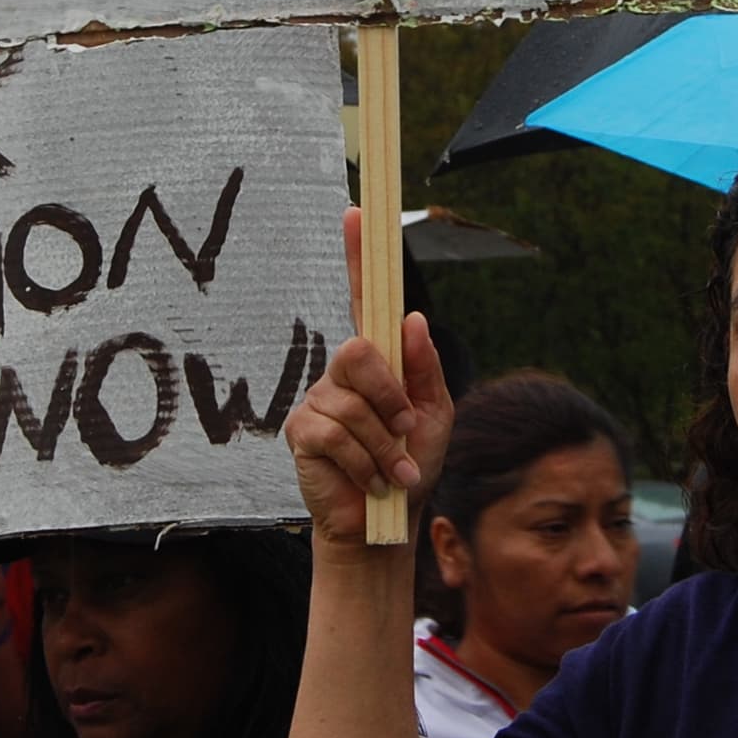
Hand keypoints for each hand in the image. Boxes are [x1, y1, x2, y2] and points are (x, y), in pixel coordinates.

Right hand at [286, 212, 450, 551]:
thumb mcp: (435, 416)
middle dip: (390, 396)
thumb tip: (410, 319)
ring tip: (395, 471)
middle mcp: (342, 374)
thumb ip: (424, 370)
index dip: (359, 257)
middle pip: (358, 351)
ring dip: (386, 445)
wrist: (384, 524)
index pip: (365, 299)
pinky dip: (367, 464)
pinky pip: (337, 436)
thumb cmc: (410, 466)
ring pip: (353, 404)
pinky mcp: (302, 433)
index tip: (356, 213)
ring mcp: (318, 401)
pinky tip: (373, 482)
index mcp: (378, 363)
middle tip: (406, 429)